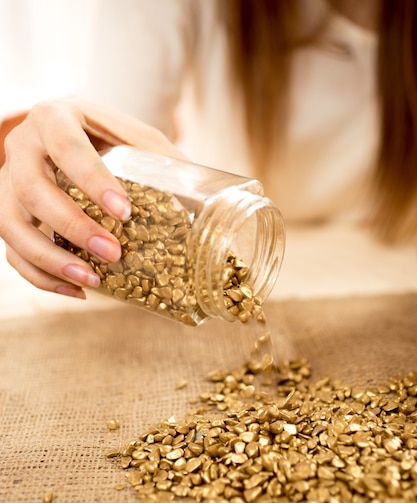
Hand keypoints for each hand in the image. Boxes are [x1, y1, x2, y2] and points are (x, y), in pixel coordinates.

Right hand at [0, 98, 182, 297]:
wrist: (69, 132)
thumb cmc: (107, 136)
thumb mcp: (136, 136)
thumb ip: (162, 158)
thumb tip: (214, 197)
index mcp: (54, 117)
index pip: (68, 149)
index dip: (93, 182)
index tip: (124, 212)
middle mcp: (21, 146)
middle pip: (33, 191)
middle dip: (74, 227)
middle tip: (113, 253)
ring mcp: (7, 181)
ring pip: (11, 225)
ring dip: (50, 259)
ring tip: (91, 280)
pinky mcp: (6, 211)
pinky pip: (11, 250)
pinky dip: (40, 276)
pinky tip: (76, 288)